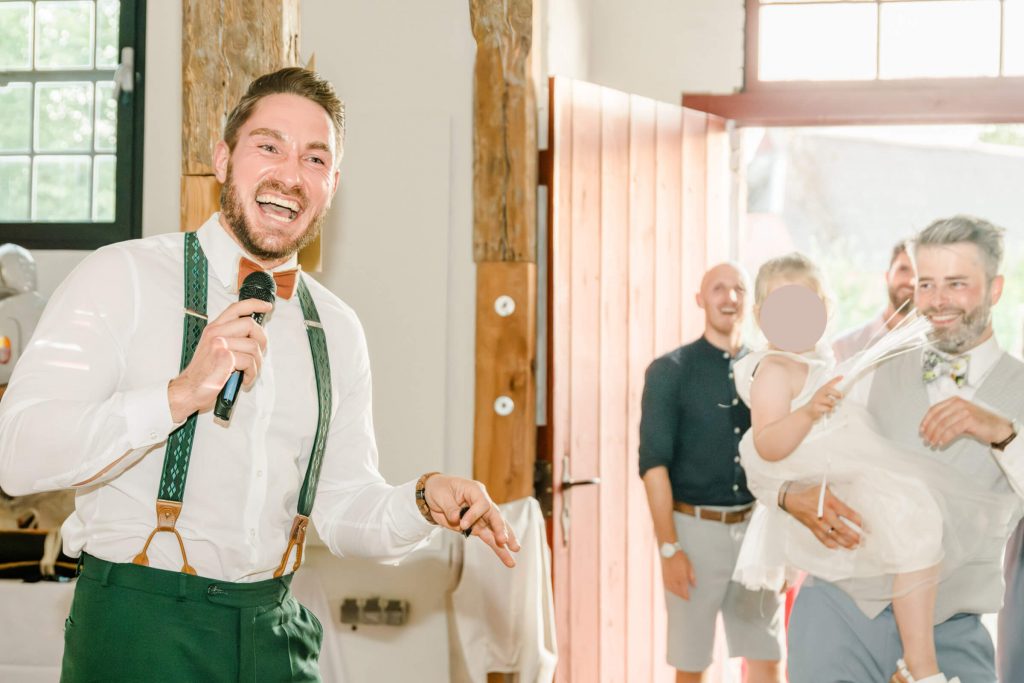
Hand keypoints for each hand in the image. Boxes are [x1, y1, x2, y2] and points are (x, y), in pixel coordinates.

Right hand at [167, 299, 271, 421]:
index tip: (267, 307)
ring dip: (257, 363)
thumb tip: (255, 335)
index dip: (254, 304)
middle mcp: (216, 333)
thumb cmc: (204, 373)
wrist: (189, 390)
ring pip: (253, 345)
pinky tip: (244, 379)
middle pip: (250, 324)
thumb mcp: (215, 350)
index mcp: (214, 329)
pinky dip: (252, 374)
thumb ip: (231, 339)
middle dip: (262, 340)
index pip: (236, 308)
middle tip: (258, 354)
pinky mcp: (224, 357)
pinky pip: (250, 362)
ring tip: (249, 371)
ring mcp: (219, 344)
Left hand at [423, 474, 520, 567]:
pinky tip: (507, 557)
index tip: (463, 524)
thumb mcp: (441, 495)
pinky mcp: (476, 527)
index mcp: (475, 490)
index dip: (474, 515)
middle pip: (495, 516)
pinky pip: (489, 537)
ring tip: (515, 550)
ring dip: (506, 540)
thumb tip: (457, 519)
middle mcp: (481, 503)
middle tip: (503, 540)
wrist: (432, 495)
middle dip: (500, 528)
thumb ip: (450, 508)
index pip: (482, 504)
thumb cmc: (439, 489)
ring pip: (496, 529)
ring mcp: (481, 516)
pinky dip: (498, 547)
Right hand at [661, 549, 695, 599]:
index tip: (688, 598)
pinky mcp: (663, 575)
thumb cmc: (680, 557)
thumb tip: (694, 585)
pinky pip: (666, 585)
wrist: (669, 550)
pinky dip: (669, 589)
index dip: (686, 595)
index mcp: (682, 577)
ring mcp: (668, 578)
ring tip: (678, 595)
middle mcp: (674, 579)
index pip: (684, 590)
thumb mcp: (689, 565)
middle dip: (681, 595)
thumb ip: (692, 576)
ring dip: (675, 593)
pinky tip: (671, 589)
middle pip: (677, 591)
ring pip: (671, 589)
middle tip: (684, 598)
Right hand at [784, 482, 860, 548]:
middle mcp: (825, 514)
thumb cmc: (808, 490)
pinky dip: (830, 544)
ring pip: (833, 536)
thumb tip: (851, 485)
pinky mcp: (812, 528)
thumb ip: (836, 489)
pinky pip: (822, 539)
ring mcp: (818, 523)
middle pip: (842, 528)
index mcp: (829, 502)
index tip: (866, 526)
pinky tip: (837, 547)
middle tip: (863, 540)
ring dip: (845, 542)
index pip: (847, 513)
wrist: (790, 498)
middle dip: (854, 536)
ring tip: (854, 546)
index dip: (858, 521)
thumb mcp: (824, 486)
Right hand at [800, 376, 843, 421]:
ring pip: (830, 401)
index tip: (842, 377)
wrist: (807, 413)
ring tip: (833, 408)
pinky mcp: (815, 407)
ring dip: (834, 405)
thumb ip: (832, 396)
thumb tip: (843, 396)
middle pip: (828, 390)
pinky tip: (828, 412)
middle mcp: (819, 394)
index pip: (829, 384)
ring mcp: (816, 400)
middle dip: (837, 393)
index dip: (835, 380)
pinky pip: (827, 409)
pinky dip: (830, 411)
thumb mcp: (824, 398)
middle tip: (842, 397)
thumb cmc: (818, 405)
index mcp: (822, 390)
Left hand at [919, 396, 1013, 448]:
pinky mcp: (970, 419)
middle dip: (929, 430)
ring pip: (943, 424)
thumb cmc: (977, 423)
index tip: (921, 431)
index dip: (925, 421)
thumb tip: (928, 429)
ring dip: (935, 436)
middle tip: (926, 441)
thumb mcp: (959, 418)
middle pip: (937, 418)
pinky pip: (952, 430)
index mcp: (954, 401)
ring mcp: (964, 410)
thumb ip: (946, 419)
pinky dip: (945, 438)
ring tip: (932, 444)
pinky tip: (941, 443)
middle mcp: (958, 403)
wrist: (997, 428)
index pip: (934, 410)